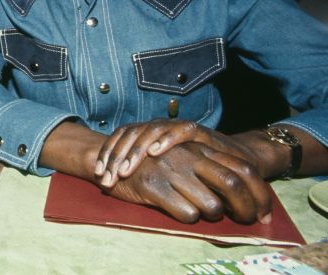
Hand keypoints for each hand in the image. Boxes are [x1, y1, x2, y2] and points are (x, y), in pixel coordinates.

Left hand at [95, 120, 259, 186]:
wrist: (232, 161)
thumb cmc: (191, 170)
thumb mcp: (160, 172)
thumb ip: (141, 173)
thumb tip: (108, 185)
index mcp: (146, 135)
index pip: (120, 138)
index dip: (106, 153)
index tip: (98, 174)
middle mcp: (159, 127)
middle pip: (130, 133)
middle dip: (115, 155)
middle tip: (107, 176)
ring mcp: (176, 127)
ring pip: (149, 131)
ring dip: (135, 150)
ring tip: (124, 169)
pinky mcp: (198, 131)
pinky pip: (180, 130)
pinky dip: (167, 139)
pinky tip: (155, 151)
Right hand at [105, 141, 272, 223]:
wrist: (105, 158)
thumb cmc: (149, 162)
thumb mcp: (181, 156)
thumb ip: (207, 169)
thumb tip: (242, 197)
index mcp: (199, 148)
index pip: (244, 169)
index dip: (259, 194)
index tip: (262, 214)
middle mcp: (189, 156)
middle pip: (233, 185)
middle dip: (245, 209)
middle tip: (244, 221)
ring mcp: (172, 170)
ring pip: (212, 206)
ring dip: (212, 216)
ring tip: (202, 213)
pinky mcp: (154, 187)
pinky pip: (186, 213)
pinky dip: (188, 218)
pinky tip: (177, 210)